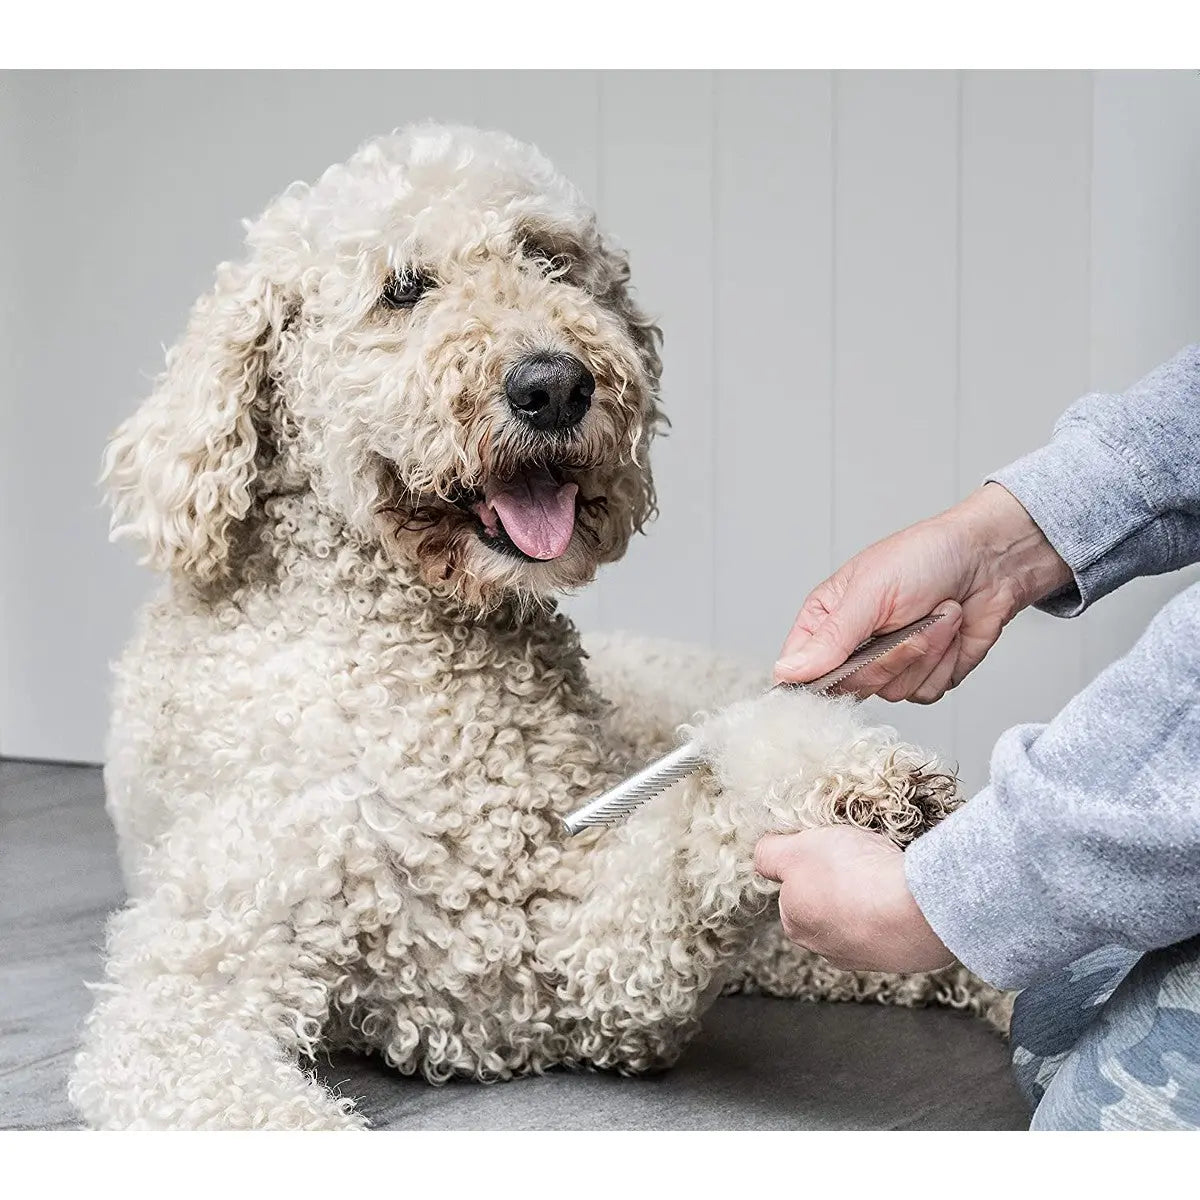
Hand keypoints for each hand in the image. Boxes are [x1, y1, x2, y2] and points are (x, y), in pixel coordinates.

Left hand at [754, 827, 954, 973]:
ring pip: (864, 915)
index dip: (809, 864)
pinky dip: (899, 905)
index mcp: (798, 926)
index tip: (828, 851)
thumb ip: (769, 854)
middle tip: (858, 859)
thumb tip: (761, 856)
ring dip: (873, 893)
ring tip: (884, 871)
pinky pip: (896, 923)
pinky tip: (904, 889)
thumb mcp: (796, 850)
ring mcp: (870, 956)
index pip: (793, 891)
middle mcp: (829, 950)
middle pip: (828, 904)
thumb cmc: (853, 877)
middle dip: (842, 880)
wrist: (917, 908)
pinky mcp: (905, 955)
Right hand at [774, 483, 1072, 701]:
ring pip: (892, 692)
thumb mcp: (869, 592)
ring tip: (934, 615)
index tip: (838, 668)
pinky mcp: (925, 676)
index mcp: (825, 621)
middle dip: (888, 656)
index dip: (812, 680)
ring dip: (924, 652)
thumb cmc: (925, 557)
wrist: (992, 561)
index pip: (799, 669)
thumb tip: (786, 671)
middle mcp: (853, 648)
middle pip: (851, 687)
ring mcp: (890, 665)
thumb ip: (829, 638)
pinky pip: (925, 693)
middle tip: (904, 620)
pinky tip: (950, 631)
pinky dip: (945, 662)